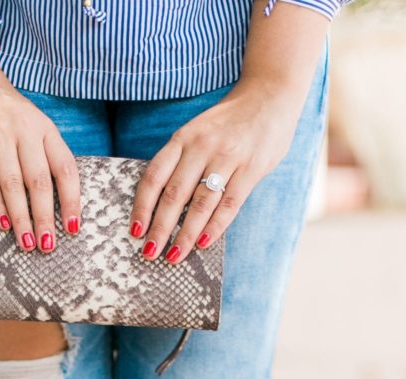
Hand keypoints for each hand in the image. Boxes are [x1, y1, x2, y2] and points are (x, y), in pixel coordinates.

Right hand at [0, 37, 79, 251]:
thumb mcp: (32, 125)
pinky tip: (2, 224)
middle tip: (48, 246)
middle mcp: (25, 130)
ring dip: (21, 217)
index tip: (74, 228)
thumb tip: (51, 205)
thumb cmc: (4, 110)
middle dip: (45, 218)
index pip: (65, 169)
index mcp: (46, 129)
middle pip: (39, 181)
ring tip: (27, 243)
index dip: (72, 201)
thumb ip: (42, 157)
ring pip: (13, 184)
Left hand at [129, 77, 302, 263]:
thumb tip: (160, 203)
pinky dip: (215, 226)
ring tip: (174, 256)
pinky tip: (203, 243)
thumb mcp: (197, 131)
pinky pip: (229, 204)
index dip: (142, 206)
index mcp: (183, 138)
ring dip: (185, 234)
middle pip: (174, 195)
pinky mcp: (251, 169)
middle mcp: (202, 147)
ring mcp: (227, 157)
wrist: (270, 94)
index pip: (154, 177)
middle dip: (160, 228)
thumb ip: (181, 161)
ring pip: (200, 204)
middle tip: (150, 253)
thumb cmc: (228, 122)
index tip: (135, 231)